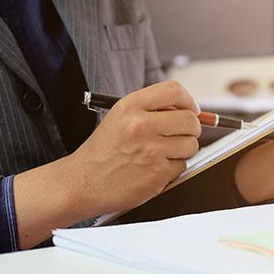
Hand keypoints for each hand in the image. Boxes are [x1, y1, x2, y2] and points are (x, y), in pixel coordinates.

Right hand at [70, 81, 201, 212]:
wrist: (82, 183)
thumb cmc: (103, 151)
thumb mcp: (120, 118)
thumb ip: (152, 110)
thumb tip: (190, 110)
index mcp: (130, 106)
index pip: (173, 91)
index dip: (188, 100)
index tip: (191, 109)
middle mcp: (140, 125)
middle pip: (190, 120)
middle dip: (191, 128)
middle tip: (181, 134)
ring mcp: (150, 150)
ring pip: (191, 144)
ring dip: (183, 150)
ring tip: (162, 154)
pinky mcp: (157, 173)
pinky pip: (182, 166)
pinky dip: (173, 168)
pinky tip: (154, 168)